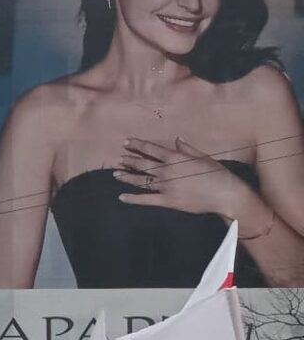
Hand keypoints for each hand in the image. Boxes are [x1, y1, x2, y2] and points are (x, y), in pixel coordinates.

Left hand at [114, 137, 255, 217]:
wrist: (224, 193)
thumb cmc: (216, 173)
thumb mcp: (203, 156)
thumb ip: (187, 148)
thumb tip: (177, 139)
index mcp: (175, 158)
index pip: (151, 149)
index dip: (137, 145)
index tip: (126, 142)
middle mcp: (166, 171)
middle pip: (142, 164)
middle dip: (129, 160)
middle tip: (119, 159)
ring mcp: (165, 186)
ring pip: (141, 180)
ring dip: (127, 177)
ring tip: (116, 174)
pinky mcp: (167, 200)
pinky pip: (146, 199)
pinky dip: (133, 198)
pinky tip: (121, 197)